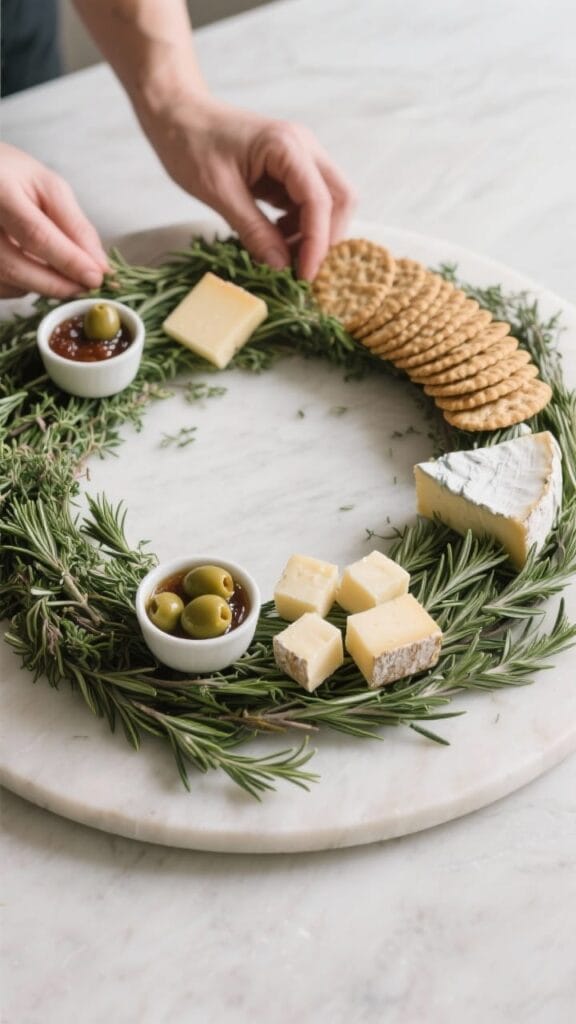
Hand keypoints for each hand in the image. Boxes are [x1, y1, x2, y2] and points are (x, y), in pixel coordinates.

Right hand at [0, 144, 108, 297]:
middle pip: (15, 267)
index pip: (35, 234)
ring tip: (63, 273)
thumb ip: (76, 226)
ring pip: (9, 284)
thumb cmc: (11, 176)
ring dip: (43, 287)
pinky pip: (1, 288)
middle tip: (86, 287)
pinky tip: (35, 270)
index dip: (68, 261)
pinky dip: (24, 286)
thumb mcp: (49, 187)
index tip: (95, 278)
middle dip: (58, 284)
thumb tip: (99, 266)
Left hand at [144, 97, 355, 279]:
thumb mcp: (219, 193)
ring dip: (313, 235)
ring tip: (284, 259)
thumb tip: (282, 267)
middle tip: (303, 272)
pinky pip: (308, 204)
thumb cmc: (190, 143)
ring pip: (328, 203)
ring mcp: (300, 158)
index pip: (321, 202)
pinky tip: (276, 240)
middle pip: (341, 199)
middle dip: (327, 239)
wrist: (177, 114)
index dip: (317, 244)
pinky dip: (299, 228)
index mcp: (287, 146)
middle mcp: (303, 148)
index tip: (305, 278)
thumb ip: (254, 231)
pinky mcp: (290, 171)